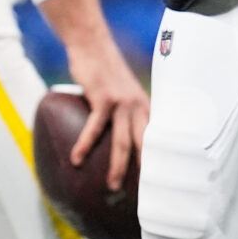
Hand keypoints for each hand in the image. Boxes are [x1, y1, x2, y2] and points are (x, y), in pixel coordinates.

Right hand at [61, 27, 149, 191]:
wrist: (92, 44)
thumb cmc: (104, 69)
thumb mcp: (122, 91)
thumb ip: (125, 111)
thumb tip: (120, 135)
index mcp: (145, 107)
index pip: (157, 139)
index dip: (160, 161)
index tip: (160, 182)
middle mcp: (139, 106)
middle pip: (144, 145)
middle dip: (144, 171)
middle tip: (143, 194)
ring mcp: (122, 103)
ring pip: (123, 142)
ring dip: (117, 166)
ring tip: (111, 185)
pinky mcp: (103, 99)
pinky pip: (94, 128)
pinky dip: (85, 145)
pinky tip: (76, 158)